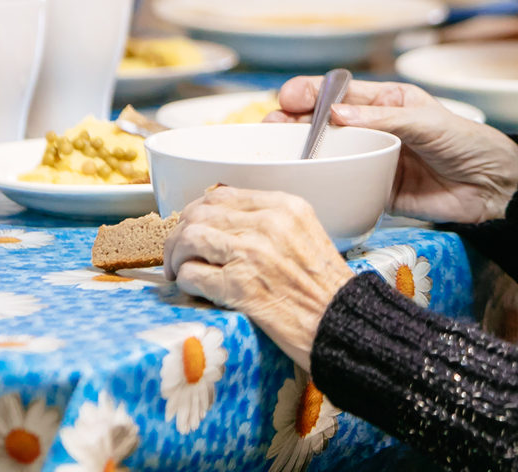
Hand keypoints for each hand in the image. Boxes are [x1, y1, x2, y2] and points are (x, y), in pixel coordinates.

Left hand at [163, 185, 352, 371]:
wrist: (342, 323)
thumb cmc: (326, 288)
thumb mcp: (306, 235)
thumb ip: (270, 222)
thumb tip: (227, 223)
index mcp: (285, 207)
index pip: (222, 195)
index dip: (199, 211)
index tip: (194, 226)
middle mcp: (267, 224)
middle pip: (200, 213)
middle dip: (180, 233)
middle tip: (179, 253)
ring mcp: (251, 254)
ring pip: (189, 238)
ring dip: (176, 256)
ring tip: (180, 271)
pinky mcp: (239, 287)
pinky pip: (192, 274)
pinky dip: (185, 281)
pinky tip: (193, 289)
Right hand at [272, 77, 517, 223]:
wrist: (492, 187)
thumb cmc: (465, 142)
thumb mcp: (426, 121)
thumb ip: (382, 118)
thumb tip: (335, 112)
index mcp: (386, 102)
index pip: (339, 92)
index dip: (310, 92)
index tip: (288, 97)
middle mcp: (373, 129)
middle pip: (323, 123)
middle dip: (293, 122)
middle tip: (271, 128)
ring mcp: (372, 160)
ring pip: (327, 154)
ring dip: (300, 153)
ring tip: (276, 152)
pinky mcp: (375, 191)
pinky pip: (342, 185)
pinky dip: (321, 184)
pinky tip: (301, 183)